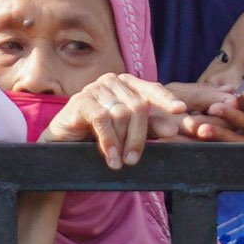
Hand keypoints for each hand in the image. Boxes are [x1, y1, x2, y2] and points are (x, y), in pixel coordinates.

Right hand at [41, 73, 193, 165]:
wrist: (63, 144)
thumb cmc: (98, 136)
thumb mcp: (128, 133)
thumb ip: (150, 129)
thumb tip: (174, 129)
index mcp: (128, 85)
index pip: (152, 89)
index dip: (166, 99)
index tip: (180, 110)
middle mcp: (113, 81)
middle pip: (138, 106)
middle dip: (139, 136)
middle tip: (134, 160)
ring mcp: (95, 88)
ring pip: (121, 114)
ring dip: (122, 142)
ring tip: (120, 162)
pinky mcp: (80, 100)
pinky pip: (102, 119)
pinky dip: (108, 140)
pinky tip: (111, 157)